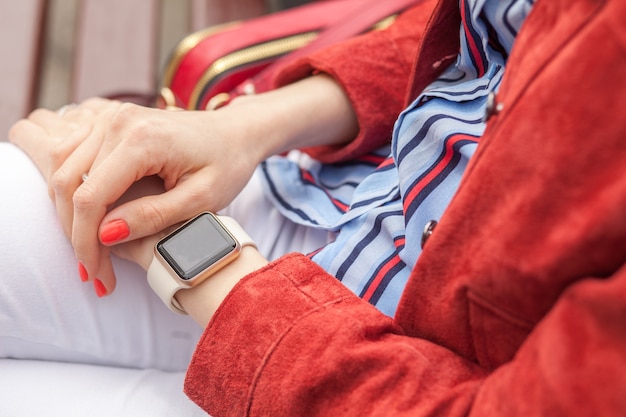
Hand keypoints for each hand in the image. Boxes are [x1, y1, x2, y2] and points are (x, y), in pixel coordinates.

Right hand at [10, 100, 264, 294]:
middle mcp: (119, 122)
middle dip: (76, 236)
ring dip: (70, 218)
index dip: (86, 242)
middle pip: (69, 185)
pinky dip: (75, 196)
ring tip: (92, 257)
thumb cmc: (227, 164)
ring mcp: (111, 118)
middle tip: (94, 275)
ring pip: (64, 172)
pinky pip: (74, 160)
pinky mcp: (109, 124)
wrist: (236, 133)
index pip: (90, 196)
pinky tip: (90, 226)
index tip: (96, 275)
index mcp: (142, 138)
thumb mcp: (201, 198)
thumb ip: (153, 215)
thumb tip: (106, 235)